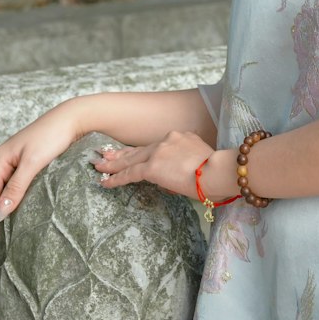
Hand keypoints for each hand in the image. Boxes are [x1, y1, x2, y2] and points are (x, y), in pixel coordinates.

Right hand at [0, 104, 81, 255]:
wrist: (73, 119)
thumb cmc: (53, 136)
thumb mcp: (33, 162)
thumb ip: (16, 188)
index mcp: (0, 160)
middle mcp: (2, 162)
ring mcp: (12, 164)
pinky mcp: (24, 166)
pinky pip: (8, 190)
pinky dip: (2, 206)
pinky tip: (1, 217)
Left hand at [91, 129, 214, 199]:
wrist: (219, 171)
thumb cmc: (218, 173)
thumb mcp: (202, 162)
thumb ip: (186, 165)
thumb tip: (175, 178)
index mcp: (181, 137)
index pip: (156, 146)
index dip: (141, 150)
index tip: (131, 152)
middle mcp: (168, 140)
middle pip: (139, 149)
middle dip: (121, 154)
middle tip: (105, 155)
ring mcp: (159, 151)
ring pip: (131, 159)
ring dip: (114, 164)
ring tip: (99, 167)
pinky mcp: (153, 166)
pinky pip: (130, 173)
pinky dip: (116, 178)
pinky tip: (105, 182)